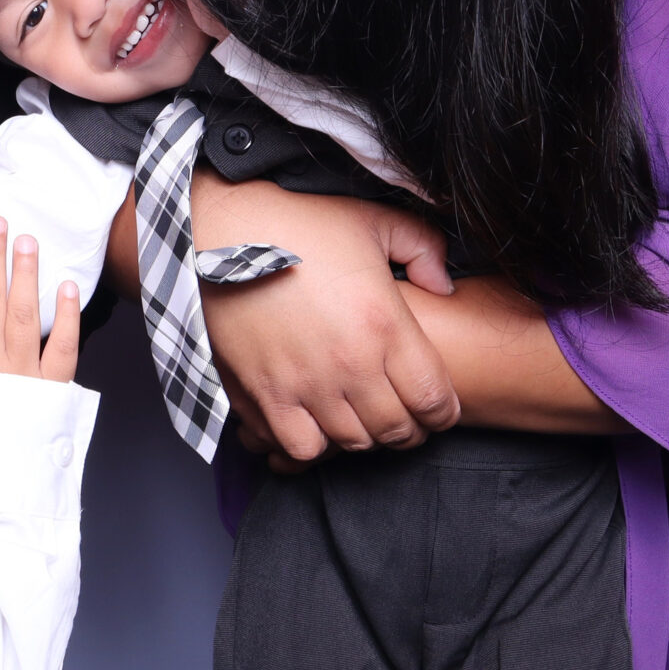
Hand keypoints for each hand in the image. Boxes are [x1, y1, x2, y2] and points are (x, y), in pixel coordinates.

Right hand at [191, 173, 459, 466]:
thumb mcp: (374, 221)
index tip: (437, 406)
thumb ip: (424, 249)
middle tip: (403, 417)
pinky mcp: (263, 393)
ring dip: (363, 437)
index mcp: (384, 324)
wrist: (224, 229)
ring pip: (352, 444)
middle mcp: (349, 363)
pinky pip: (299, 448)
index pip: (434, 400)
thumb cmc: (300, 222)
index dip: (443, 412)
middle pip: (397, 431)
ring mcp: (304, 383)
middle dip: (409, 429)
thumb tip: (444, 286)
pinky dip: (313, 444)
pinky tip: (313, 422)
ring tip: (358, 418)